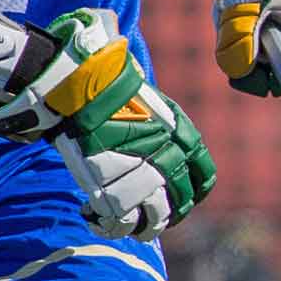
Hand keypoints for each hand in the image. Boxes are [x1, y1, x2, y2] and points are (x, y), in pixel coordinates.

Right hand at [0, 9, 216, 239]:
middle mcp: (169, 157)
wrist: (77, 83)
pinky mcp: (112, 186)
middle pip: (180, 202)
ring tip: (118, 219)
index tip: (178, 197)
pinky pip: (120, 222)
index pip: (202, 174)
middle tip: (144, 214)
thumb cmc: (104, 74)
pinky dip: (109, 226)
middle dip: (165, 213)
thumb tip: (129, 55)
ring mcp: (143, 174)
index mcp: (180, 133)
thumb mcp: (138, 84)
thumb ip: (145, 97)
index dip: (191, 190)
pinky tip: (91, 215)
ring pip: (155, 218)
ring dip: (139, 224)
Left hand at [202, 0, 280, 95]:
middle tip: (233, 22)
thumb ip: (239, 39)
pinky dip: (256, 11)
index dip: (262, 80)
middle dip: (253, 50)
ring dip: (252, 27)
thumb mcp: (245, 0)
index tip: (239, 71)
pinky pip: (274, 17)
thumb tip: (239, 70)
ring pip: (275, 37)